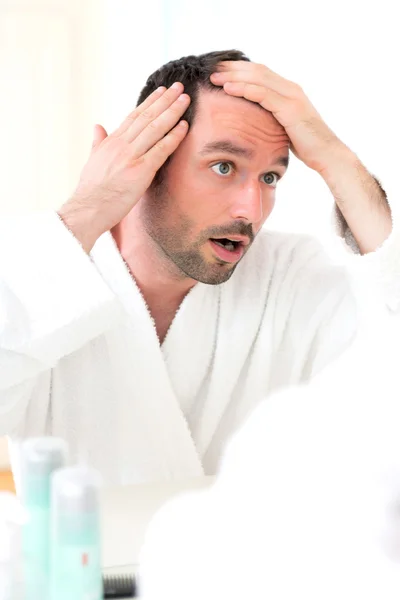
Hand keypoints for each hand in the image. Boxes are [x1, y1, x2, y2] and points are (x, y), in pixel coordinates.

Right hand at [59, 83, 189, 251]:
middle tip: (180, 87)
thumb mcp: (92, 161)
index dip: (150, 102)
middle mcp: (121, 145)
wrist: (87, 209)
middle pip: (147, 117)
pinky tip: (184, 125)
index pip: (134, 116)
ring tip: (185, 99)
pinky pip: (161, 149)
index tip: (162, 91)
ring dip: (172, 112)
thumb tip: (98, 126)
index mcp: (111, 142)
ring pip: (155, 128)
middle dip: (165, 100)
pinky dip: (174, 136)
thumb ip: (98, 142)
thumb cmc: (90, 190)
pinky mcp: (140, 171)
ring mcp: (131, 157)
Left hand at [210, 61, 348, 173]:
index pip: (260, 73)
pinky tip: (229, 89)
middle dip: (233, 68)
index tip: (219, 71)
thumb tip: (254, 122)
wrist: (327, 155)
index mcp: (288, 91)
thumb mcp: (284, 127)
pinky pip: (263, 94)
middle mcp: (290, 89)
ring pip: (258, 78)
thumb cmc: (306, 145)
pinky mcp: (291, 109)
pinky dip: (245, 89)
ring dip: (234, 76)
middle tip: (212, 68)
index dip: (239, 69)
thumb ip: (272, 118)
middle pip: (256, 70)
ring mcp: (292, 97)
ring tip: (214, 77)